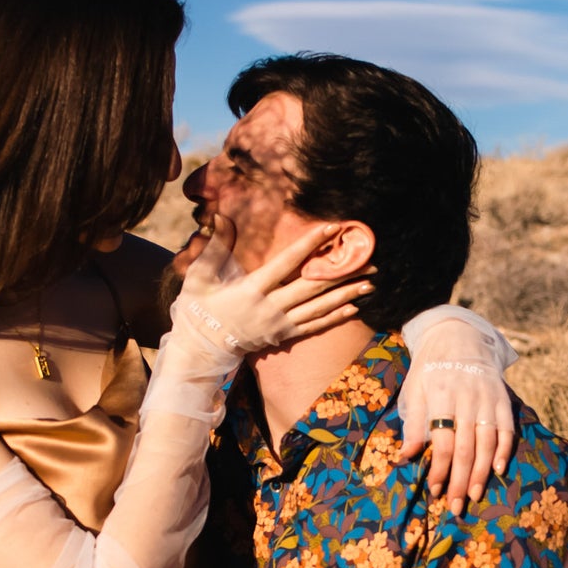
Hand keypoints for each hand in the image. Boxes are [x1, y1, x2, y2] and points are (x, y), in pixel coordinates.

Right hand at [176, 216, 373, 355]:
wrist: (200, 349)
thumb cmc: (197, 309)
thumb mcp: (199, 276)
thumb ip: (215, 247)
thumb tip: (223, 217)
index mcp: (252, 289)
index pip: (287, 262)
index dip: (310, 244)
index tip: (332, 229)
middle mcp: (270, 307)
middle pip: (313, 286)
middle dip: (342, 273)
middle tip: (369, 261)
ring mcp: (279, 324)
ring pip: (319, 307)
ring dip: (346, 295)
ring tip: (370, 283)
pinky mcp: (282, 336)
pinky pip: (313, 326)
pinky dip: (334, 317)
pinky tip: (353, 308)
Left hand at [398, 359, 515, 513]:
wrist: (458, 336)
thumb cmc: (430, 369)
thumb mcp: (415, 390)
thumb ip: (413, 424)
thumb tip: (406, 457)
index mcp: (440, 395)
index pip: (443, 440)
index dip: (440, 469)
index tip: (435, 491)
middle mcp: (466, 397)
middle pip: (466, 447)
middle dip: (461, 479)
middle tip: (457, 506)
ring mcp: (487, 398)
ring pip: (488, 441)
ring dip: (482, 472)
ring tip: (476, 495)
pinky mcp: (502, 398)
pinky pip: (507, 428)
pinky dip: (505, 450)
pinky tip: (499, 470)